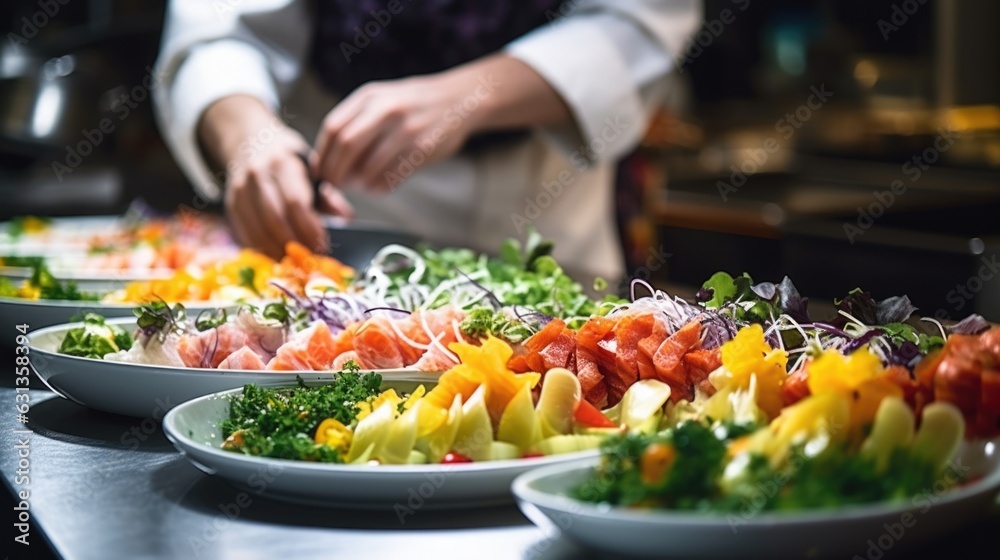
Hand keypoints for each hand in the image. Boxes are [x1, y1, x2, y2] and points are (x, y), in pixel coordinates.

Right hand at [198, 96, 353, 257]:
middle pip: (275, 220)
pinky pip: (246, 234)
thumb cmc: (289, 161)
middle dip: (296, 244)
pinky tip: (278, 259)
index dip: (310, 229)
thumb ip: (328, 195)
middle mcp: (257, 175)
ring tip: (297, 264)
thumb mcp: (311, 167)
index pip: (296, 202)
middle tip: (312, 260)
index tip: (323, 245)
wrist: (250, 142)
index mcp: (282, 163)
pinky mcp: (231, 205)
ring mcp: (239, 190)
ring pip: (258, 231)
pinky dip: (263, 251)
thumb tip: (345, 219)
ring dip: (279, 252)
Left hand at [311, 74, 475, 192]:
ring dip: (359, 184)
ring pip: (369, 166)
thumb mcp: (381, 98)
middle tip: (334, 185)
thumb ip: (355, 121)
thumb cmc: (413, 104)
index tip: (320, 172)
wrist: (459, 99)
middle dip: (335, 172)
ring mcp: (406, 130)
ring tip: (360, 186)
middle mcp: (387, 109)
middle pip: (347, 146)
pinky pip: (393, 176)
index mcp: (370, 96)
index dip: (322, 155)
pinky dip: (380, 187)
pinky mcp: (423, 150)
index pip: (333, 128)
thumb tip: (326, 159)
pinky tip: (378, 186)